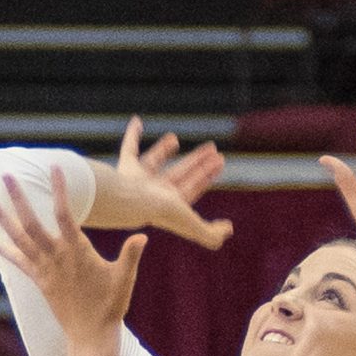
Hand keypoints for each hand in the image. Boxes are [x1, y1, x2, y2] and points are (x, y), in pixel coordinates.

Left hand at [0, 166, 145, 355]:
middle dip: (18, 199)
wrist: (91, 335)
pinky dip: (0, 247)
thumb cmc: (110, 306)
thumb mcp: (124, 278)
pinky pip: (15, 260)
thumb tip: (142, 236)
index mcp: (77, 251)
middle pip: (32, 223)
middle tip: (6, 176)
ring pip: (18, 238)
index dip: (59, 191)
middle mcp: (56, 257)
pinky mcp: (38, 280)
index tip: (55, 169)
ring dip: (1, 218)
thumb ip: (131, 255)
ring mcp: (44, 269)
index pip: (64, 214)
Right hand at [105, 117, 232, 248]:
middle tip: (212, 148)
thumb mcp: (192, 225)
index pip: (193, 188)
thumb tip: (229, 229)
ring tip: (176, 138)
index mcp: (171, 205)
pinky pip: (128, 148)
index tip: (220, 161)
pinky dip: (131, 135)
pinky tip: (137, 122)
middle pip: (180, 173)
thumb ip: (211, 233)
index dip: (207, 176)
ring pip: (156, 161)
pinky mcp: (125, 167)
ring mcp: (139, 181)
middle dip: (197, 162)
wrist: (130, 202)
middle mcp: (155, 194)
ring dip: (166, 149)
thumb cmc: (161, 212)